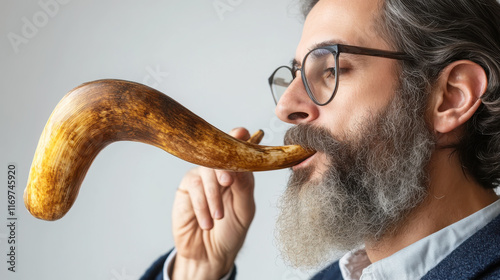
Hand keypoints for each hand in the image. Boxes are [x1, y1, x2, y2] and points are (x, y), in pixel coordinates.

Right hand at [171, 127, 255, 279]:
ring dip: (213, 195)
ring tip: (219, 217)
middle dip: (224, 167)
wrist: (211, 255)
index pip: (238, 148)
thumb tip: (242, 165)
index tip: (241, 133)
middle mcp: (219, 170)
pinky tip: (207, 222)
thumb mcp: (244, 210)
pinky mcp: (186, 188)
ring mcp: (201, 177)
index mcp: (238, 171)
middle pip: (219, 155)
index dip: (238, 137)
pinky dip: (202, 205)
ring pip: (205, 171)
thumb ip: (245, 186)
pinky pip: (193, 187)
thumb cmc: (231, 231)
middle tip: (228, 183)